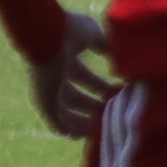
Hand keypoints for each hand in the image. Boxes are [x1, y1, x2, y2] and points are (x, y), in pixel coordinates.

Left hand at [26, 7, 114, 141]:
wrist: (47, 34)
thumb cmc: (70, 30)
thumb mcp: (95, 36)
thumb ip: (108, 47)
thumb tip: (124, 57)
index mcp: (65, 60)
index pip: (84, 78)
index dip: (101, 87)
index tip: (120, 94)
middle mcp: (55, 76)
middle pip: (77, 97)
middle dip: (95, 106)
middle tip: (115, 114)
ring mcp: (47, 90)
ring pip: (67, 112)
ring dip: (84, 121)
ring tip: (103, 130)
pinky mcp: (43, 101)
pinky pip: (56, 121)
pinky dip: (68, 129)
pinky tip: (82, 136)